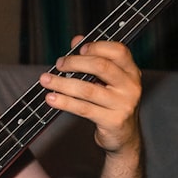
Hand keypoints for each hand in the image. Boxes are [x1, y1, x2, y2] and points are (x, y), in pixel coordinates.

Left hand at [38, 38, 142, 155]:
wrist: (124, 137)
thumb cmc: (113, 105)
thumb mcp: (108, 81)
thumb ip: (94, 59)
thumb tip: (76, 41)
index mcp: (131, 72)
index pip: (118, 51)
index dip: (97, 46)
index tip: (78, 49)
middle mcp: (131, 87)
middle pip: (102, 66)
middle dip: (75, 63)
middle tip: (59, 65)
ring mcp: (123, 105)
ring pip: (88, 89)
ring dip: (63, 83)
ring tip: (46, 81)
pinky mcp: (113, 121)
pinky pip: (84, 108)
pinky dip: (65, 102)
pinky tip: (52, 99)